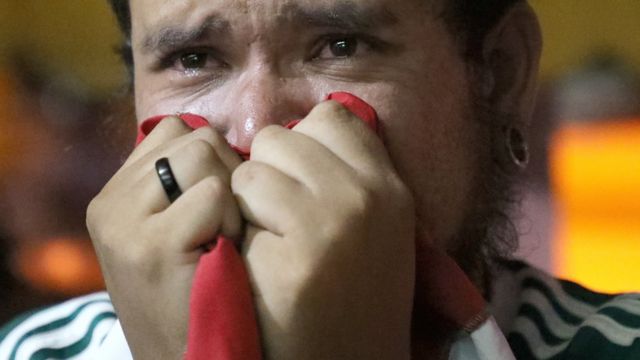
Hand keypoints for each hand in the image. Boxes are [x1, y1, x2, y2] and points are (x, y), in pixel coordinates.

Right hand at [87, 117, 241, 359]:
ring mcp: (124, 222)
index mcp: (116, 195)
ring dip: (228, 194)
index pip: (175, 129)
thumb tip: (216, 140)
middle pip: (195, 136)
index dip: (211, 159)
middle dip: (226, 173)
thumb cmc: (195, 288)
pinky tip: (221, 251)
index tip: (214, 204)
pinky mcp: (149, 245)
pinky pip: (213, 192)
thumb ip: (181, 183)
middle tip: (221, 224)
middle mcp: (111, 202)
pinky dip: (229, 219)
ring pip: (203, 153)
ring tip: (219, 236)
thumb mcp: (174, 229)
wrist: (186, 356)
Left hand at [232, 101, 415, 358]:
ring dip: (247, 201)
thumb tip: (302, 126)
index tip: (297, 181)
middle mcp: (368, 197)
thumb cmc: (351, 296)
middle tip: (279, 219)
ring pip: (254, 165)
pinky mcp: (297, 256)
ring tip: (268, 242)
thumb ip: (347, 173)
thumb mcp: (375, 228)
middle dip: (268, 170)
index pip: (331, 115)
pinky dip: (238, 229)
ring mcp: (333, 224)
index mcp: (390, 188)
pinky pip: (238, 202)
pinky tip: (257, 264)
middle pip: (282, 135)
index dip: (301, 144)